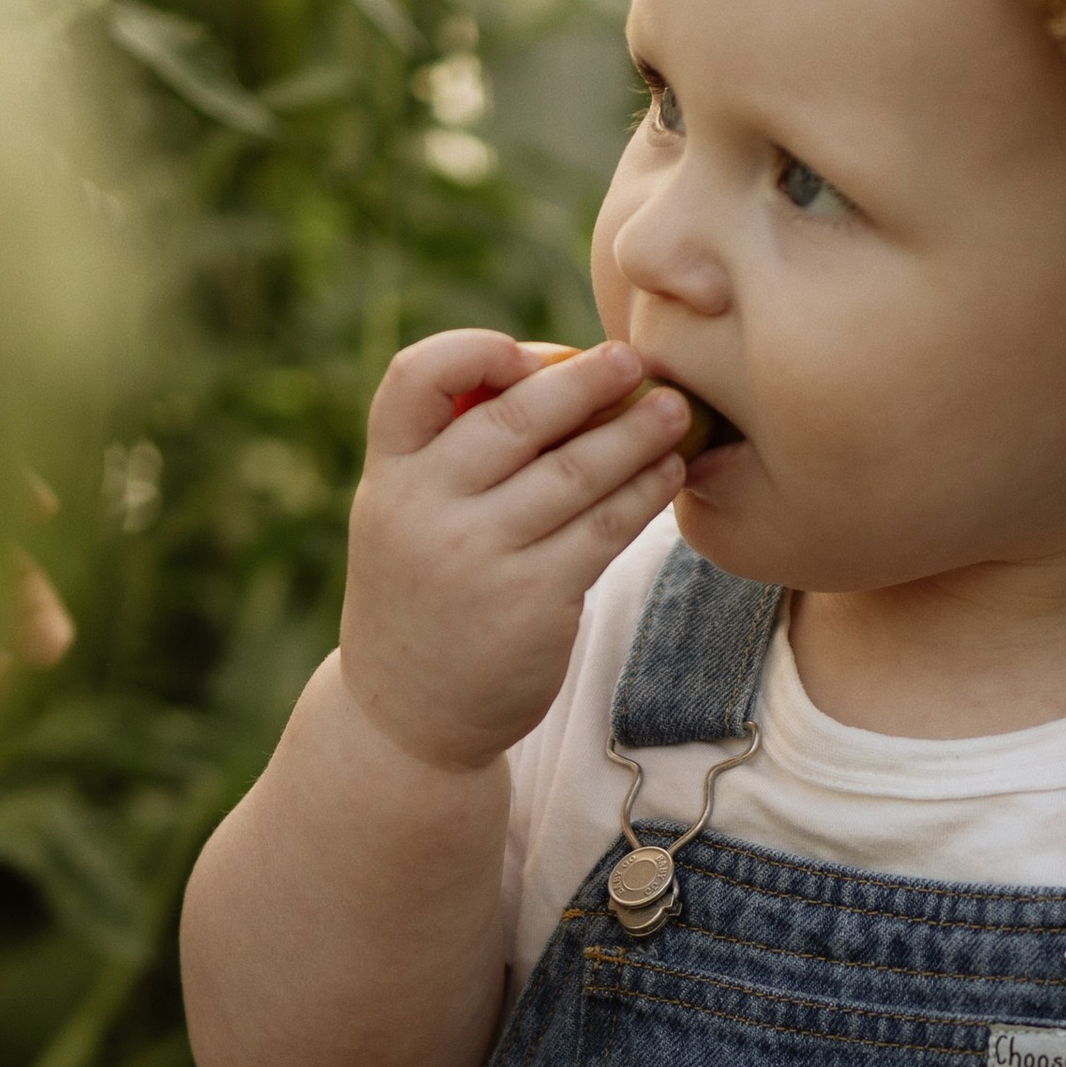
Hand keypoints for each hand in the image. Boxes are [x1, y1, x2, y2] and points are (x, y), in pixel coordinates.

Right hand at [340, 329, 687, 776]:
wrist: (409, 715)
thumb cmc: (425, 595)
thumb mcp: (403, 517)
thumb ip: (452, 455)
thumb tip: (561, 377)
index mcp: (387, 474)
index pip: (416, 377)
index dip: (476, 352)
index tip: (529, 354)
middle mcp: (424, 508)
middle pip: (515, 416)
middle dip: (586, 381)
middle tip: (635, 359)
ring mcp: (478, 555)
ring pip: (574, 471)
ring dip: (636, 433)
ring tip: (677, 410)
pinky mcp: (533, 599)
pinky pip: (603, 528)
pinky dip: (643, 494)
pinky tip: (670, 474)